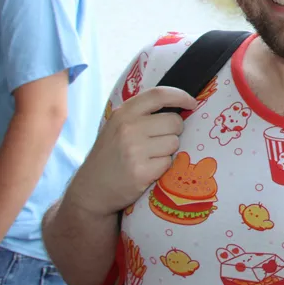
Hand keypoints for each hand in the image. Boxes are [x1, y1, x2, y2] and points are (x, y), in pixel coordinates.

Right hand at [65, 87, 198, 217]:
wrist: (91, 190)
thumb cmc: (110, 155)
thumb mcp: (117, 126)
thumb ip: (142, 114)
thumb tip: (179, 106)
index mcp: (123, 113)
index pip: (159, 94)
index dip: (181, 96)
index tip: (192, 103)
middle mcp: (128, 128)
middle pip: (174, 122)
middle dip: (174, 132)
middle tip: (158, 143)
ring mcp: (134, 150)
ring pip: (174, 143)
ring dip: (168, 151)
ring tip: (149, 157)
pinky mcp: (141, 171)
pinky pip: (169, 162)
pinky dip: (163, 167)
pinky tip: (147, 170)